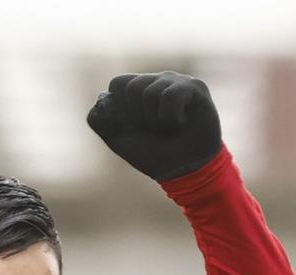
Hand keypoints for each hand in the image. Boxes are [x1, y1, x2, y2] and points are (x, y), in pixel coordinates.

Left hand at [87, 72, 222, 181]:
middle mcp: (157, 81)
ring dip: (156, 122)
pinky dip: (171, 118)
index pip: (118, 84)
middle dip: (138, 118)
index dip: (120, 110)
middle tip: (154, 130)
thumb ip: (102, 122)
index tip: (133, 128)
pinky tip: (181, 124)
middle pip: (131, 88)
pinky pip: (170, 96)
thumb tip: (101, 99)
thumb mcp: (121, 142)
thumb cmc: (155, 155)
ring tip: (169, 129)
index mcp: (139, 91)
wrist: (185, 171)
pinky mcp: (194, 87)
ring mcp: (176, 81)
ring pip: (150, 92)